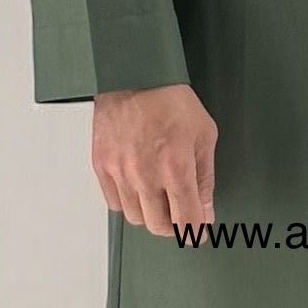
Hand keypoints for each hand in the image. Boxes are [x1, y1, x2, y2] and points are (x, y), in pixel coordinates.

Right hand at [91, 84, 217, 234]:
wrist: (133, 74)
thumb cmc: (170, 99)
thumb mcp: (204, 135)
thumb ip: (205, 179)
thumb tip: (206, 211)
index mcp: (175, 168)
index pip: (187, 221)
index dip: (197, 232)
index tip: (199, 233)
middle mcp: (145, 174)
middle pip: (159, 226)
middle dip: (174, 224)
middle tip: (180, 212)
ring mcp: (120, 171)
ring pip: (135, 217)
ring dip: (150, 213)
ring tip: (159, 195)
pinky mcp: (101, 165)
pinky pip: (114, 202)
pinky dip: (128, 200)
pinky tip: (138, 185)